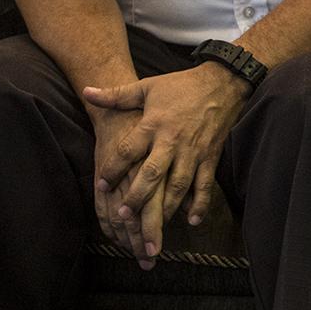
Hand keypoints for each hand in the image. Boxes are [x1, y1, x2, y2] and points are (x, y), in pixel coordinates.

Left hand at [83, 65, 249, 266]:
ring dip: (165, 208)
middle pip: (152, 174)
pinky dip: (199, 204)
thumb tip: (86, 92)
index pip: (129, 150)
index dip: (113, 168)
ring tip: (153, 226)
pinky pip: (205, 184)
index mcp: (154, 124)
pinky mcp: (211, 157)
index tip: (101, 185)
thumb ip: (116, 95)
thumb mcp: (147, 87)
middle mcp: (172, 141)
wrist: (223, 82)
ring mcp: (193, 152)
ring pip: (178, 185)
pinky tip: (191, 220)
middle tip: (124, 215)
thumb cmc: (181, 86)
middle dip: (138, 197)